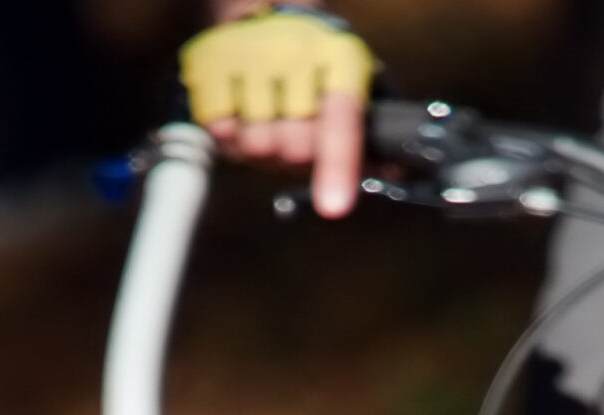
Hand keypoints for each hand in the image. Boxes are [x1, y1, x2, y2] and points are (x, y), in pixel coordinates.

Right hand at [180, 8, 376, 218]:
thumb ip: (369, 132)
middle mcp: (293, 51)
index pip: (340, 121)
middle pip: (294, 149)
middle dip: (296, 159)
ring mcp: (248, 55)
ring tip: (268, 122)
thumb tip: (393, 167)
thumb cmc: (315, 61)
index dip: (336, 166)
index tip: (334, 206)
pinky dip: (231, 137)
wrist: (263, 9)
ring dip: (262, 150)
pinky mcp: (210, 62)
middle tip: (294, 138)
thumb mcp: (352, 83)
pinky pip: (220, 131)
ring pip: (256, 146)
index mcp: (338, 58)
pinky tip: (242, 115)